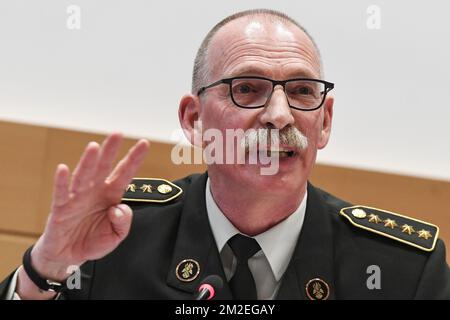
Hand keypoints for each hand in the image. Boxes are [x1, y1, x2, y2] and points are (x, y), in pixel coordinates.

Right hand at [30, 133, 148, 280]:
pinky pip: (61, 192)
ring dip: (88, 161)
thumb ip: (123, 222)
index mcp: (111, 194)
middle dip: (110, 150)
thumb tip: (118, 209)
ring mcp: (77, 197)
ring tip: (94, 147)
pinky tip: (63, 169)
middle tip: (117, 134)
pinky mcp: (61, 208)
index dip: (134, 159)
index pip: (125, 173)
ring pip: (83, 175)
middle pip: (104, 167)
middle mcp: (95, 191)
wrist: (69, 255)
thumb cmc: (93, 240)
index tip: (144, 143)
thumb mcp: (116, 235)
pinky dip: (61, 181)